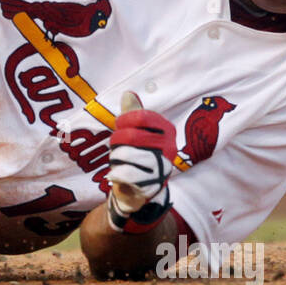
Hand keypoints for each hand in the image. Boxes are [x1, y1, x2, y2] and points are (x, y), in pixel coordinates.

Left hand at [107, 92, 175, 212]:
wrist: (139, 190)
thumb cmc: (136, 155)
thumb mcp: (134, 131)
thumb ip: (132, 113)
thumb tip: (128, 94)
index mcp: (167, 131)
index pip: (140, 116)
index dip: (123, 121)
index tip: (120, 127)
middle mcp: (169, 148)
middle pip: (130, 136)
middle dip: (117, 143)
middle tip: (118, 149)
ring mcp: (162, 167)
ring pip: (125, 155)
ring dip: (116, 159)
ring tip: (121, 163)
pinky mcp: (152, 185)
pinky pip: (125, 173)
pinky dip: (116, 174)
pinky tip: (119, 176)